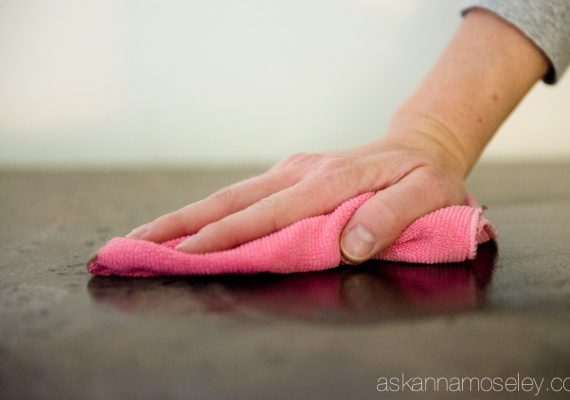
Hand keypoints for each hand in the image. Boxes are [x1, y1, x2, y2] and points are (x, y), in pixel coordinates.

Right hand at [125, 113, 469, 262]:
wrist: (418, 147)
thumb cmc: (424, 177)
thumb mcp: (428, 195)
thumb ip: (393, 216)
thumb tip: (350, 245)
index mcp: (329, 182)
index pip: (267, 215)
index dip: (225, 237)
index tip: (186, 256)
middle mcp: (301, 173)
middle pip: (232, 201)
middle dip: (181, 226)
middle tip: (136, 246)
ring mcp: (292, 171)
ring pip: (230, 195)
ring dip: (185, 217)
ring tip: (145, 236)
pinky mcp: (290, 173)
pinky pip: (244, 195)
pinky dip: (210, 212)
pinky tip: (187, 225)